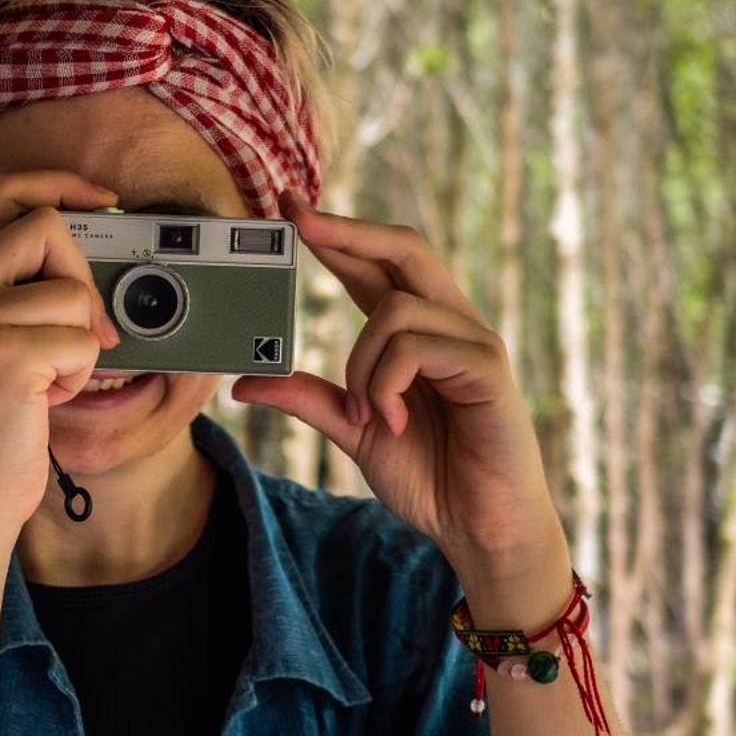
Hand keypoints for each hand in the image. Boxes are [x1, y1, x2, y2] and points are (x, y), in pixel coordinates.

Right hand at [0, 169, 122, 541]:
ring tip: (46, 379)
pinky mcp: (0, 354)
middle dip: (83, 276)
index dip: (59, 183)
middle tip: (82, 328)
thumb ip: (21, 292)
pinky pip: (81, 339)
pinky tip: (43, 400)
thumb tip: (90, 254)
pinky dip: (77, 374)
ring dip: (81, 342)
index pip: (2, 193)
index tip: (102, 200)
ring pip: (74, 290)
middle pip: (47, 225)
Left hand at [231, 188, 567, 589]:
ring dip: (363, 364)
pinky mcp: (488, 369)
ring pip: (396, 310)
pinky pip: (420, 347)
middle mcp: (449, 324)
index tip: (288, 207)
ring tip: (370, 414)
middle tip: (296, 219)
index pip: (375, 266)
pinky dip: (388, 383)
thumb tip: (246, 382)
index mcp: (417, 333)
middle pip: (403, 247)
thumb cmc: (430, 476)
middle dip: (347, 230)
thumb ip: (310, 399)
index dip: (335, 234)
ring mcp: (473, 342)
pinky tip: (392, 422)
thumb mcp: (355, 430)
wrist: (478, 528)